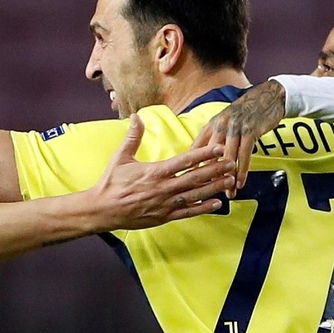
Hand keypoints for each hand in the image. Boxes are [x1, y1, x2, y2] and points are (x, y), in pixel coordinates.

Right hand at [88, 116, 234, 230]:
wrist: (102, 210)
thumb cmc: (111, 183)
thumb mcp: (120, 157)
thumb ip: (133, 136)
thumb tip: (137, 116)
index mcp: (155, 171)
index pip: (184, 160)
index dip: (203, 153)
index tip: (218, 148)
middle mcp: (163, 188)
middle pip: (195, 177)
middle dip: (215, 169)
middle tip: (232, 162)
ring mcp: (165, 203)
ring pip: (195, 194)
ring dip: (214, 187)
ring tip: (229, 180)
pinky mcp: (163, 217)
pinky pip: (187, 212)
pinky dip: (203, 208)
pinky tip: (217, 204)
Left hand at [192, 79, 287, 192]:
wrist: (268, 97)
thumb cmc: (246, 112)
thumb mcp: (226, 120)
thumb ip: (214, 136)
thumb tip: (203, 156)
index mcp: (212, 125)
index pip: (197, 149)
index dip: (193, 167)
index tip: (191, 183)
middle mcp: (220, 126)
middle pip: (210, 157)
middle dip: (209, 177)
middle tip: (209, 194)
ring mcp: (235, 128)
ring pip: (227, 159)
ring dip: (228, 179)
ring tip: (228, 194)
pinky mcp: (249, 131)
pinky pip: (244, 156)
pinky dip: (242, 171)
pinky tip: (240, 183)